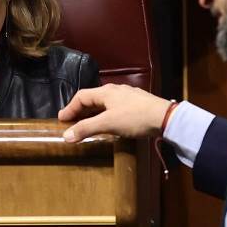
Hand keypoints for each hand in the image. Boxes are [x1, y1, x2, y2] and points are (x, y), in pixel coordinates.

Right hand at [58, 84, 173, 141]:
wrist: (164, 118)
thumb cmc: (134, 118)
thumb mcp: (107, 124)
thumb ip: (86, 128)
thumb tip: (66, 135)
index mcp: (106, 92)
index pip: (81, 96)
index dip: (69, 108)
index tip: (61, 120)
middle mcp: (115, 90)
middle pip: (92, 99)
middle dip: (80, 111)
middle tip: (71, 123)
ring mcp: (127, 96)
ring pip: (104, 103)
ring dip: (93, 113)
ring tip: (87, 124)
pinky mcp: (136, 104)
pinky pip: (114, 107)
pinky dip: (105, 115)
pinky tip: (108, 124)